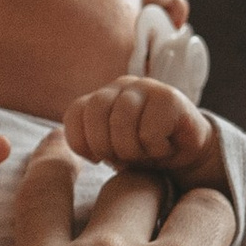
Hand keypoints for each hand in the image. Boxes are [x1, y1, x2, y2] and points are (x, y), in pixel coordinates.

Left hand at [64, 72, 227, 192]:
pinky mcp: (171, 97)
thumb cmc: (144, 153)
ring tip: (144, 154)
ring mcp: (147, 87)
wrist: (188, 156)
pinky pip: (149, 130)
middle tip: (122, 159)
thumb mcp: (111, 149)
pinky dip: (154, 149)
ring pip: (122, 122)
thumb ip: (90, 140)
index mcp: (102, 97)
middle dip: (105, 145)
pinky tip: (164, 147)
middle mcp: (122, 86)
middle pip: (96, 111)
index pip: (75, 112)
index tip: (96, 158)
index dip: (80, 141)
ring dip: (132, 150)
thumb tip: (57, 141)